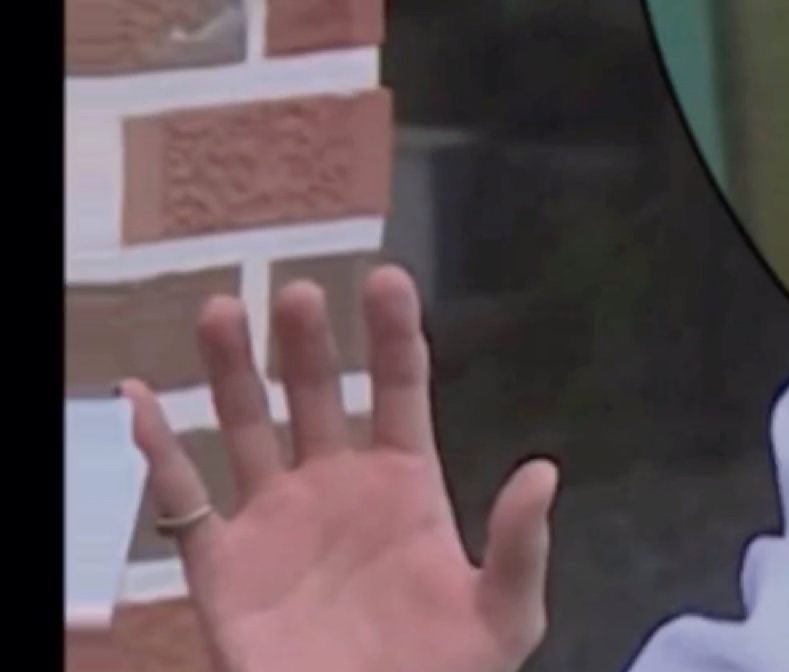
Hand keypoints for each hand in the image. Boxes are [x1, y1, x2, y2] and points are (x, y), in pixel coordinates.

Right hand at [123, 267, 558, 671]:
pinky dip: (158, 451)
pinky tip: (140, 400)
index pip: (400, 389)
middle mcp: (337, 488)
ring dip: (231, 372)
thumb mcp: (505, 615)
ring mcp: (277, 522)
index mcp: (407, 486)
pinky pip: (184, 501)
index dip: (392, 334)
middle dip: (307, 343)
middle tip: (297, 293)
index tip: (385, 277)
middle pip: (319, 395)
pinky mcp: (223, 568)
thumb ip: (520, 544)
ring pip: (247, 428)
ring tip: (221, 309)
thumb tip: (542, 470)